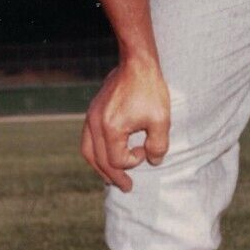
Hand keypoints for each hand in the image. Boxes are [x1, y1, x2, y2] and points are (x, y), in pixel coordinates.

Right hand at [80, 57, 170, 191]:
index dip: (134, 162)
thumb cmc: (149, 89)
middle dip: (114, 176)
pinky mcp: (93, 110)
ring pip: (88, 151)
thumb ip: (158, 145)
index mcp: (110, 129)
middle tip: (127, 187)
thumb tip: (153, 161)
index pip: (118, 160)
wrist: (137, 62)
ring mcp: (91, 117)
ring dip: (99, 167)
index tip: (147, 151)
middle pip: (99, 160)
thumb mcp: (161, 120)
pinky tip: (107, 154)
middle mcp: (95, 124)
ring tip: (110, 178)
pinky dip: (95, 152)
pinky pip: (87, 138)